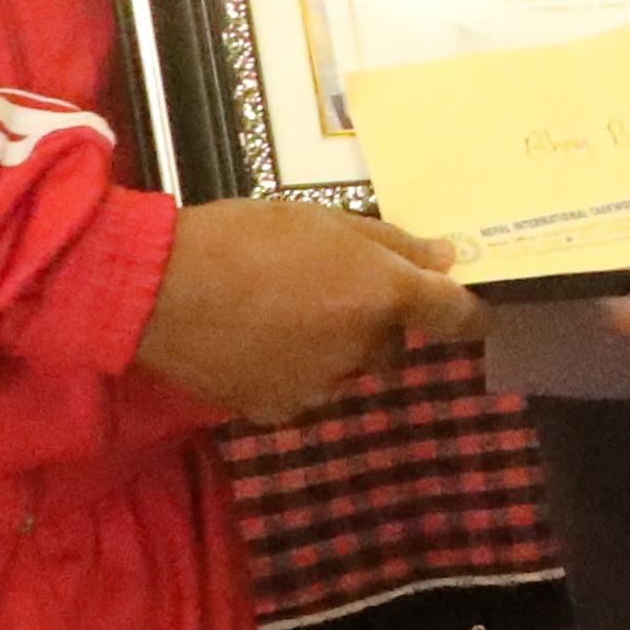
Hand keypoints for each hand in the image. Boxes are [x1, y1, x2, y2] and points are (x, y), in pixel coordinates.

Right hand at [130, 199, 482, 424]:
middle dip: (374, 320)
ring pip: (349, 368)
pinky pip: (307, 389)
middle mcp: (363, 351)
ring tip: (282, 310)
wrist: (159, 291)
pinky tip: (258, 340)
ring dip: (335, 346)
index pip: (458, 317)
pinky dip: (296, 369)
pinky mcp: (281, 412)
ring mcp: (322, 388)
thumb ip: (391, 243)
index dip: (470, 312)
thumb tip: (446, 258)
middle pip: (393, 343)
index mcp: (381, 296)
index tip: (466, 306)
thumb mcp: (322, 218)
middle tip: (327, 284)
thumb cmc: (244, 237)